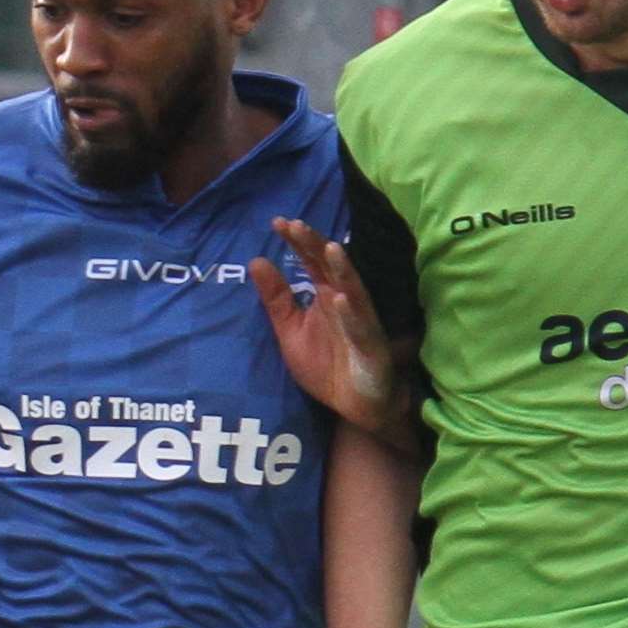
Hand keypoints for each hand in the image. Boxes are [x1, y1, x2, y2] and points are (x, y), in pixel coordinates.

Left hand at [251, 218, 399, 436]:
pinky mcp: (370, 345)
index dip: (297, 242)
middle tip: (297, 225)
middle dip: (315, 246)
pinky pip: (361, 327)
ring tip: (329, 249)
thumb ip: (276, 299)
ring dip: (341, 270)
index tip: (278, 222)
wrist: (353, 405)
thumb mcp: (290, 331)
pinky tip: (340, 299)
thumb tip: (256, 260)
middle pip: (330, 268)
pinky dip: (351, 313)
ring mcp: (360, 321)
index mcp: (325, 295)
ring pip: (352, 290)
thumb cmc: (325, 365)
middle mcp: (344, 301)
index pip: (311, 261)